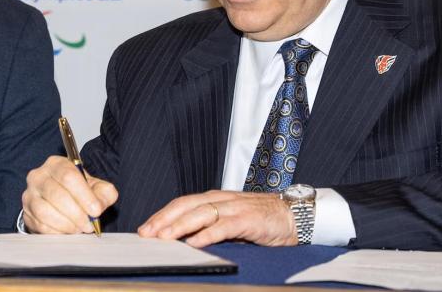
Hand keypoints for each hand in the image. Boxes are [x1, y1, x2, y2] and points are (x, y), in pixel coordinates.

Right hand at [22, 155, 118, 233]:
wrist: (61, 201)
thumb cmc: (78, 191)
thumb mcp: (96, 187)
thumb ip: (104, 193)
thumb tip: (98, 205)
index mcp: (57, 164)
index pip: (68, 176)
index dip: (84, 195)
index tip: (96, 210)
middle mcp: (39, 176)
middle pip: (56, 194)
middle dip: (76, 213)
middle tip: (88, 224)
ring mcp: (29, 194)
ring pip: (44, 211)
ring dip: (66, 224)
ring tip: (78, 228)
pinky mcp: (26, 212)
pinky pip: (39, 224)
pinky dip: (56, 231)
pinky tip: (67, 231)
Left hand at [137, 190, 295, 246]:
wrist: (294, 216)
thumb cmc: (261, 220)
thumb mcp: (231, 221)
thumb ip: (210, 226)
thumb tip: (185, 239)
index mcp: (215, 198)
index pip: (182, 203)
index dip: (162, 214)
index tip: (146, 228)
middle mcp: (221, 200)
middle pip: (186, 205)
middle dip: (164, 219)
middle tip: (147, 233)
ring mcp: (235, 208)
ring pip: (201, 213)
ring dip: (180, 225)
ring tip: (164, 237)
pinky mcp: (248, 220)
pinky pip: (224, 227)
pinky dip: (208, 234)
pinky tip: (195, 243)